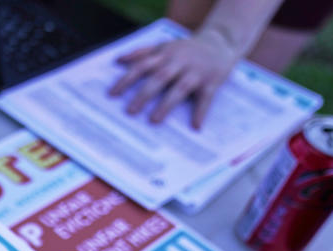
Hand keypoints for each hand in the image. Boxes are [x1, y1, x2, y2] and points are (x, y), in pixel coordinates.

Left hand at [108, 30, 238, 128]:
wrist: (221, 42)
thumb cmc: (186, 49)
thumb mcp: (164, 45)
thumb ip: (141, 52)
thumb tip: (117, 60)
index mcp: (165, 54)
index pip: (141, 66)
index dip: (126, 80)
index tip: (112, 95)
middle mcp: (179, 61)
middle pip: (159, 78)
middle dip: (143, 95)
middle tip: (129, 112)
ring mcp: (196, 71)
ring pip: (180, 88)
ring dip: (166, 104)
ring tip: (154, 121)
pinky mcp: (212, 81)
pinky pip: (206, 98)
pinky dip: (201, 112)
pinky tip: (195, 126)